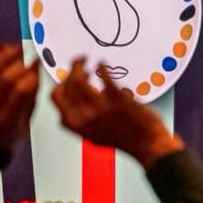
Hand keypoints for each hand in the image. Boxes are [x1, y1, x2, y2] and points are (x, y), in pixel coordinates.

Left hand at [0, 44, 40, 150]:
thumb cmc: (7, 135)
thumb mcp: (26, 123)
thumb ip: (30, 98)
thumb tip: (36, 72)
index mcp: (7, 122)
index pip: (20, 92)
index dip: (32, 74)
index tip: (39, 65)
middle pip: (4, 79)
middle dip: (21, 63)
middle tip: (31, 56)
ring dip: (4, 56)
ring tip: (17, 48)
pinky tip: (0, 49)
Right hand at [51, 60, 183, 166]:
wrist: (147, 143)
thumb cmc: (123, 139)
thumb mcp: (94, 134)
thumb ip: (81, 120)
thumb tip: (73, 100)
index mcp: (77, 124)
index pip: (56, 97)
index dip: (61, 83)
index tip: (68, 77)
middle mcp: (85, 117)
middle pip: (66, 84)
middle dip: (70, 69)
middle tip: (78, 63)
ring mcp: (100, 108)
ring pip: (79, 78)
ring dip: (80, 63)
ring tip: (86, 59)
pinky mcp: (117, 99)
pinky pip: (102, 75)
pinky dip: (100, 65)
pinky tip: (102, 63)